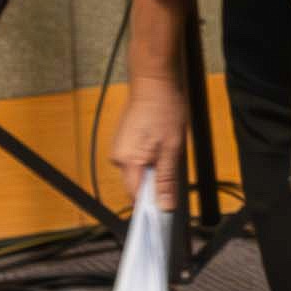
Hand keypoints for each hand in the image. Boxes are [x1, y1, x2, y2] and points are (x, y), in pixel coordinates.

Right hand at [105, 66, 193, 216]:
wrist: (154, 82)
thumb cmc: (164, 110)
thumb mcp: (172, 149)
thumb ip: (166, 180)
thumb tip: (165, 205)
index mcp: (127, 162)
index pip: (136, 197)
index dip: (151, 205)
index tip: (166, 208)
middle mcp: (118, 157)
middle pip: (137, 185)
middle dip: (155, 183)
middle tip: (172, 165)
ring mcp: (119, 148)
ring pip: (138, 172)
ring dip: (154, 169)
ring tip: (167, 149)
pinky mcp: (124, 141)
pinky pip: (137, 160)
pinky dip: (150, 159)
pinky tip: (160, 144)